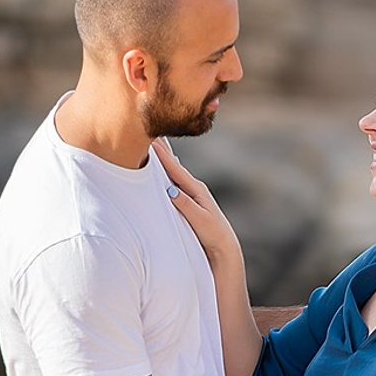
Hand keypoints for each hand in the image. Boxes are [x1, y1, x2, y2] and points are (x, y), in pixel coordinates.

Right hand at [155, 138, 239, 264]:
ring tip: (156, 141)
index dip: (162, 154)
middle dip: (162, 148)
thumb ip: (186, 205)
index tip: (151, 138)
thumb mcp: (200, 220)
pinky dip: (169, 168)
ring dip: (165, 156)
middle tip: (152, 128)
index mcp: (196, 189)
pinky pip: (175, 179)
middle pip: (174, 163)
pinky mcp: (190, 199)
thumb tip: (170, 191)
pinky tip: (167, 163)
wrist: (224, 246)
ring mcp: (192, 192)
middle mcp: (194, 187)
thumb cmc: (212, 234)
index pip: (175, 168)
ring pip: (174, 169)